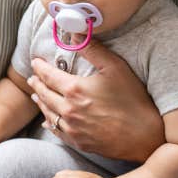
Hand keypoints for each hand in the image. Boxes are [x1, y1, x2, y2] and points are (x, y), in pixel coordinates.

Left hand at [28, 44, 165, 162]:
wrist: (145, 137)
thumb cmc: (133, 100)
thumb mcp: (116, 68)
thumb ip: (93, 49)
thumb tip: (74, 35)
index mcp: (75, 90)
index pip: (48, 76)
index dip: (40, 67)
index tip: (35, 62)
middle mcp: (68, 110)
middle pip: (44, 95)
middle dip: (37, 85)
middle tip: (32, 78)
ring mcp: (72, 129)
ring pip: (48, 114)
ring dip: (40, 103)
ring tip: (36, 96)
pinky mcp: (79, 143)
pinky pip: (57, 131)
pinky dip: (49, 123)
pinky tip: (47, 121)